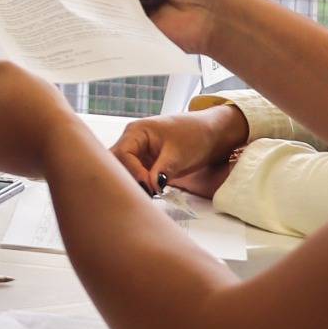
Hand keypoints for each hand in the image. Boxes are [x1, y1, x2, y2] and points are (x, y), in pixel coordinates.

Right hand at [110, 103, 248, 194]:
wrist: (211, 135)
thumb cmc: (195, 135)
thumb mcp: (179, 153)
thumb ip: (163, 170)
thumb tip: (151, 187)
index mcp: (136, 132)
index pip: (122, 154)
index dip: (133, 172)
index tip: (148, 187)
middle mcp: (132, 142)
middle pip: (116, 164)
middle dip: (126, 179)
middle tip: (143, 194)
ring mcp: (137, 154)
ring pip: (123, 173)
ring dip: (133, 184)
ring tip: (148, 196)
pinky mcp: (144, 165)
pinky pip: (134, 177)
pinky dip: (140, 187)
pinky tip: (149, 195)